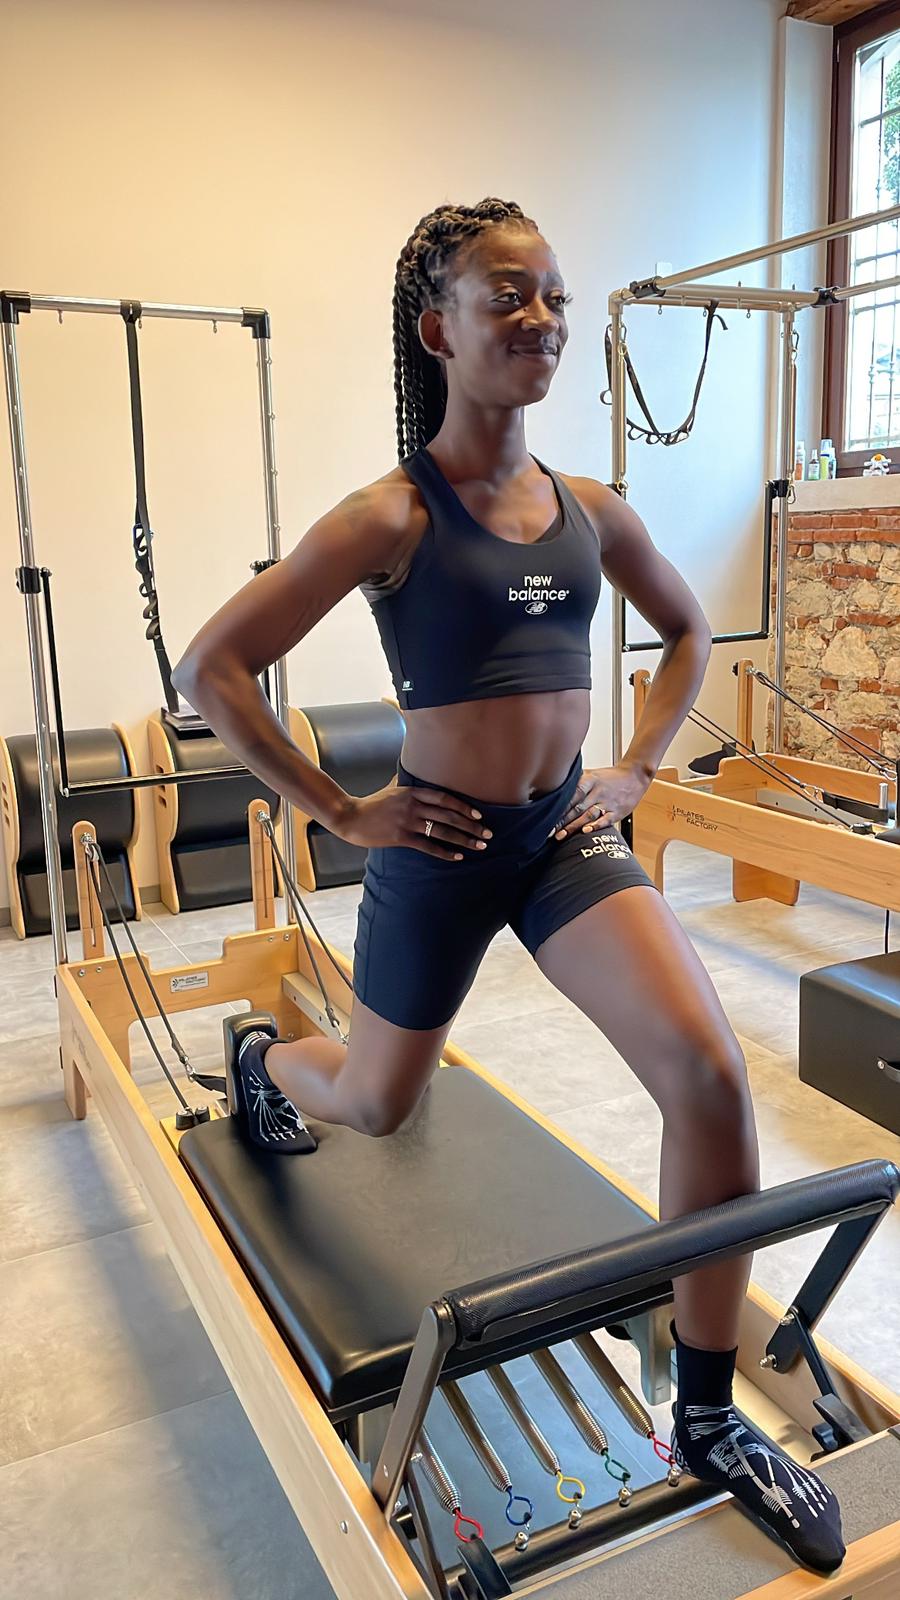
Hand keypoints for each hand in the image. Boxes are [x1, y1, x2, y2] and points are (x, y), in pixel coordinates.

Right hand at [335, 782, 492, 860]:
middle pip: (448, 816)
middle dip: (471, 825)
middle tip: (488, 833)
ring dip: (464, 839)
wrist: (351, 817)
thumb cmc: (373, 803)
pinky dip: (444, 852)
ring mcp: (407, 822)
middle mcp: (412, 805)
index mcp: (413, 792)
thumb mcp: (392, 788)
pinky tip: (457, 856)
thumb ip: (407, 783)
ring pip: (442, 831)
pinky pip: (428, 846)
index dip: (464, 806)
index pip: (445, 798)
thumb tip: (417, 775)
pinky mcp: (401, 837)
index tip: (479, 814)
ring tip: (479, 845)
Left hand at [552, 762, 651, 839]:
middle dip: (562, 821)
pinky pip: (606, 819)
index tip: (547, 817)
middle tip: (549, 831)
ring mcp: (607, 802)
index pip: (571, 795)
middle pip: (577, 807)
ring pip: (588, 815)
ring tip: (562, 835)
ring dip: (574, 826)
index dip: (558, 807)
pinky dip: (595, 826)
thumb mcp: (592, 774)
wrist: (635, 775)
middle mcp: (597, 791)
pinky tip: (586, 831)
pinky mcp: (617, 811)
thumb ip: (576, 782)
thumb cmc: (611, 777)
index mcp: (589, 781)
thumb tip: (556, 788)